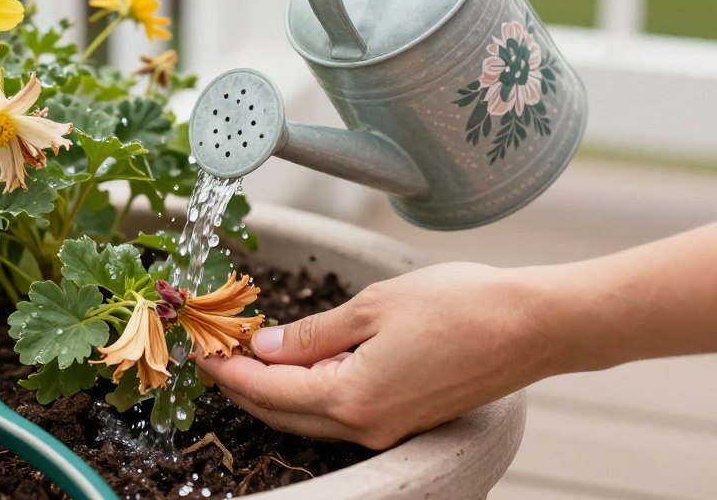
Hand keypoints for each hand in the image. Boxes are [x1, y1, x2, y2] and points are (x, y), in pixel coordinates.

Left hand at [196, 262, 555, 449]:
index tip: (201, 349)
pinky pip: (342, 412)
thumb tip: (264, 348)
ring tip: (247, 354)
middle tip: (215, 351)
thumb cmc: (459, 306)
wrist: (532, 326)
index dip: (228, 368)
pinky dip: (310, 391)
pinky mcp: (407, 418)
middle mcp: (366, 425)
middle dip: (242, 383)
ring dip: (274, 388)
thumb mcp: (372, 307)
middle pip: (283, 410)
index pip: (268, 389)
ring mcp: (389, 427)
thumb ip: (311, 334)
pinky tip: (301, 364)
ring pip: (310, 415)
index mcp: (351, 396)